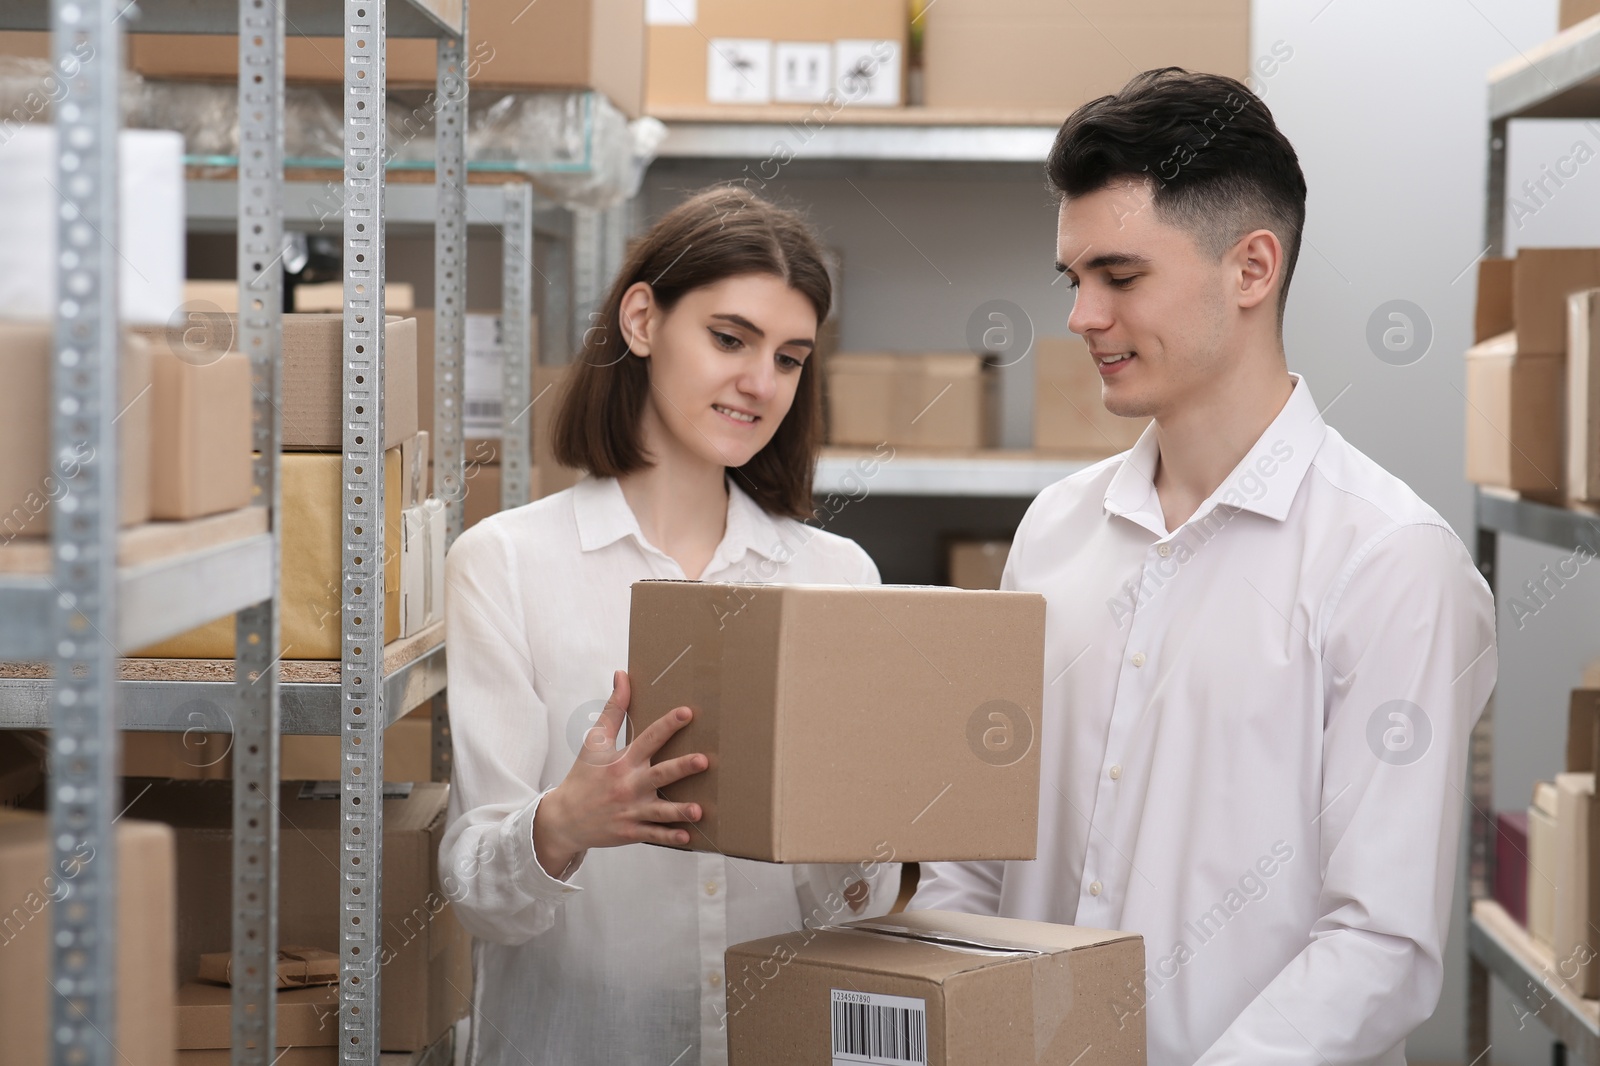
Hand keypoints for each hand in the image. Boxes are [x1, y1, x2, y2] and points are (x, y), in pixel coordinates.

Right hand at [532, 669, 706, 878]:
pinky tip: (687, 837)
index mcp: (622, 761)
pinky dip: (669, 838)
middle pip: (659, 775)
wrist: (564, 818)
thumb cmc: (584, 776)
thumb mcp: (595, 742)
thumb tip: (623, 675)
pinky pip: (653, 836)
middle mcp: (628, 785)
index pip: (648, 739)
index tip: (687, 713)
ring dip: (679, 811)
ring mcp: (630, 811)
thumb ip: (614, 709)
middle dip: (681, 768)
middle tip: (703, 761)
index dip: (667, 725)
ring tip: (699, 809)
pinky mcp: (630, 832)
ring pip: (659, 811)